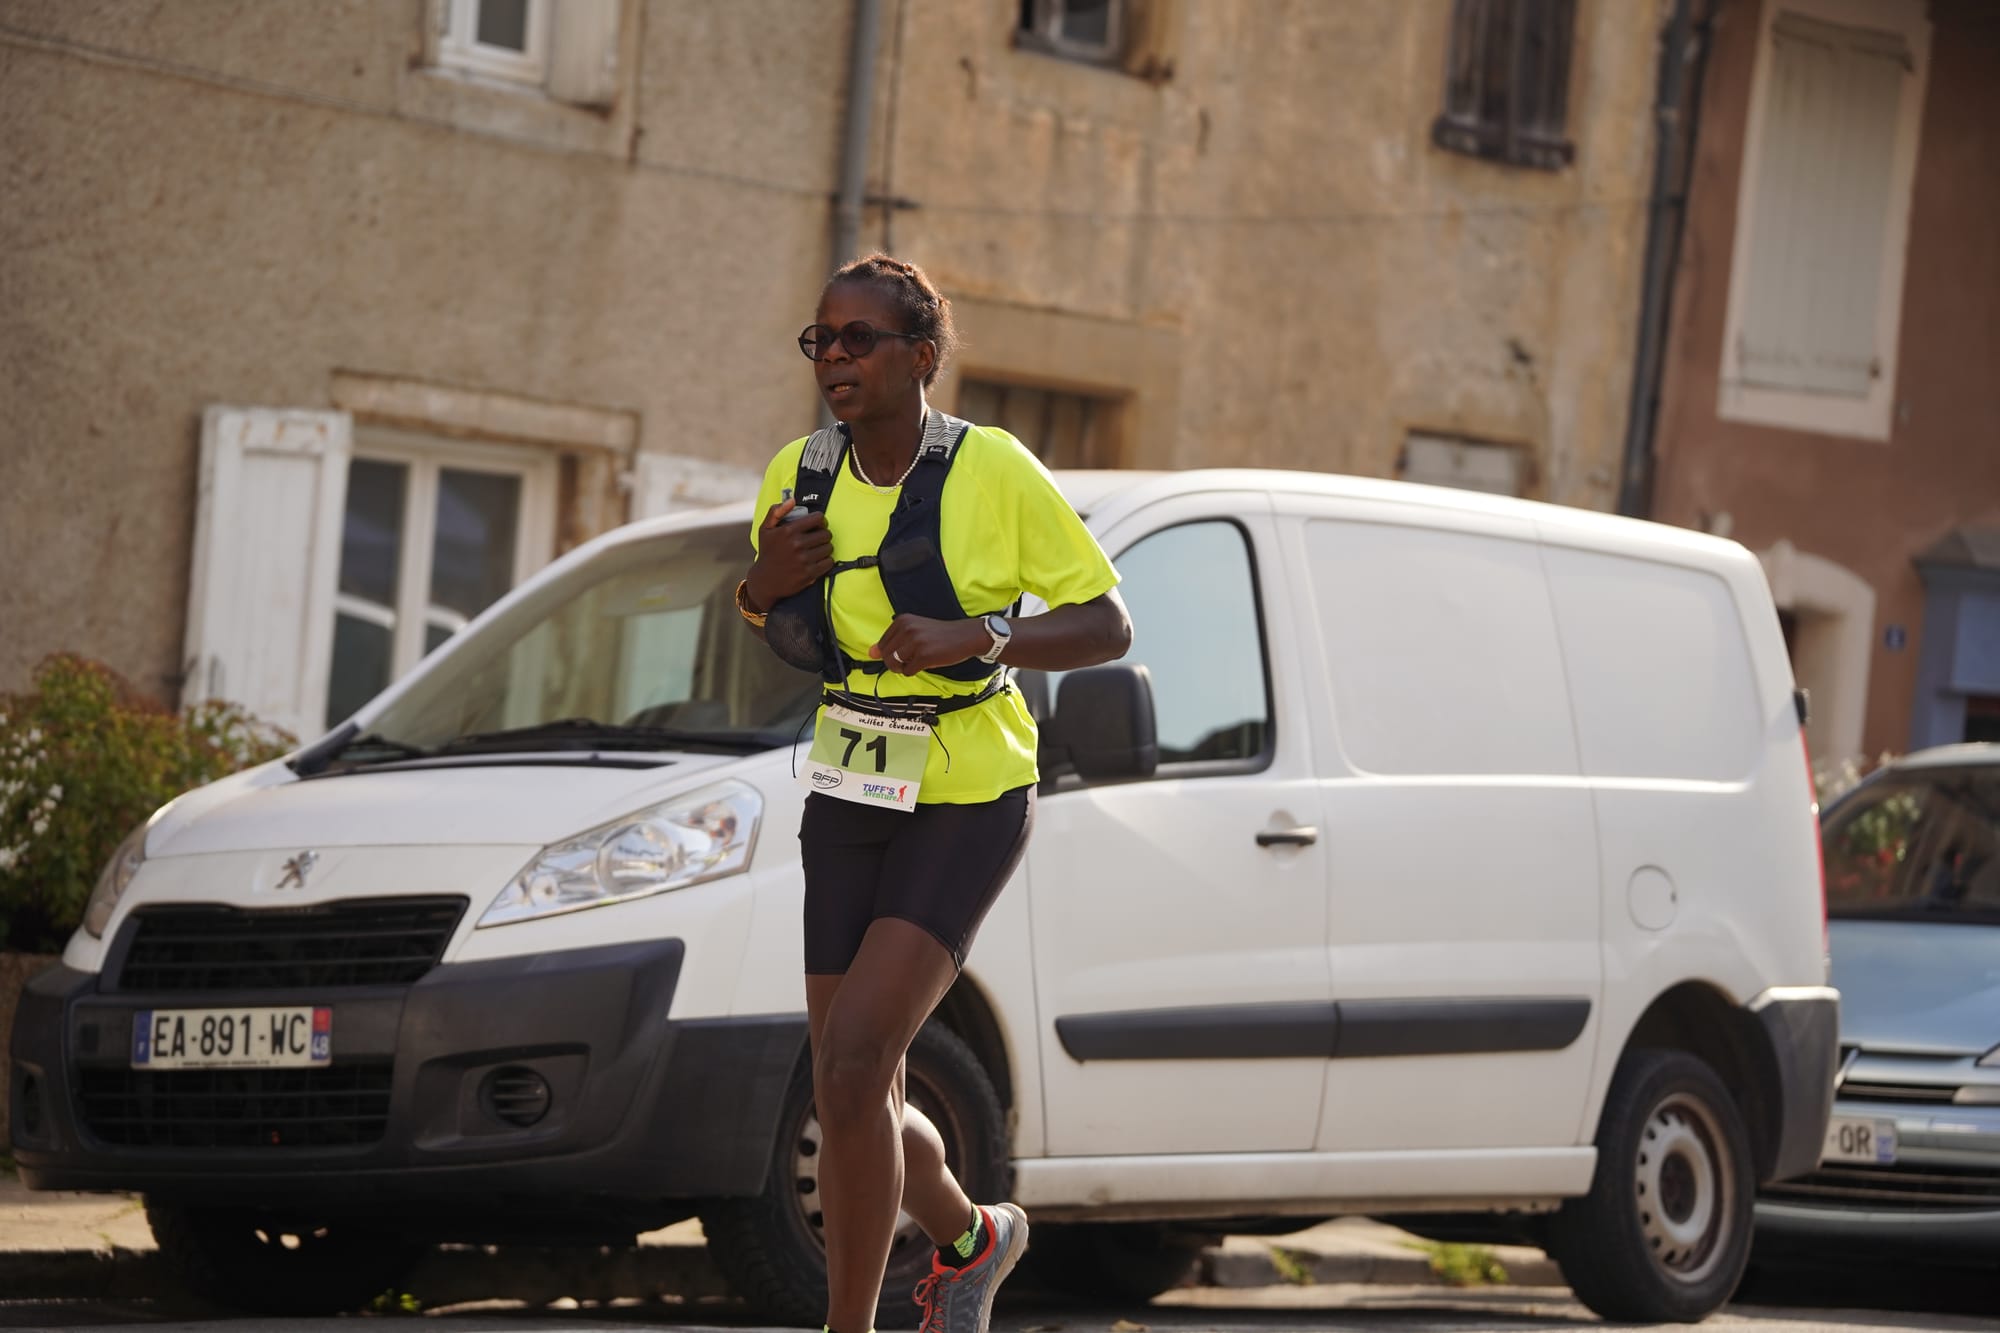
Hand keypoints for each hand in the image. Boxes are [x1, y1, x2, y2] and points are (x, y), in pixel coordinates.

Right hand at [746, 497, 832, 608]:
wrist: (765, 580)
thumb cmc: (767, 552)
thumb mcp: (765, 529)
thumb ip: (776, 511)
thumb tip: (792, 500)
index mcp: (788, 530)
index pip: (818, 519)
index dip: (821, 520)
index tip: (818, 525)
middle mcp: (797, 544)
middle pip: (826, 534)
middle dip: (824, 534)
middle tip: (818, 538)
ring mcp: (804, 560)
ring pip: (828, 548)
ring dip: (825, 548)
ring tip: (817, 549)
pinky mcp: (809, 574)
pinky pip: (828, 562)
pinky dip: (826, 561)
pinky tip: (818, 560)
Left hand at [870, 615, 987, 676]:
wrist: (965, 636)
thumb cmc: (939, 635)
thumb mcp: (914, 631)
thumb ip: (892, 641)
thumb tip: (870, 653)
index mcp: (902, 621)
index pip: (882, 644)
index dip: (891, 653)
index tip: (907, 651)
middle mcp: (907, 629)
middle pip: (886, 655)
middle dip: (895, 663)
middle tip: (912, 659)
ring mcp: (915, 642)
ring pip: (894, 664)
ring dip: (904, 667)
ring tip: (917, 661)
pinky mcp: (924, 656)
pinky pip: (908, 671)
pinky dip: (914, 671)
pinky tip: (925, 663)